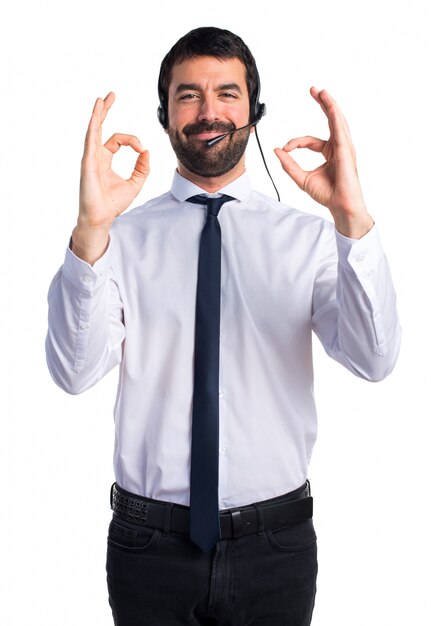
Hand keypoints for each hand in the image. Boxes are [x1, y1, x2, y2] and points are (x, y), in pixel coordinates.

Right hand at [73, 92, 149, 262]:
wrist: (102, 217)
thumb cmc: (113, 203)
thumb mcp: (136, 183)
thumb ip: (143, 167)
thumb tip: (147, 151)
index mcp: (105, 159)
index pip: (118, 140)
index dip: (132, 141)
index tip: (141, 149)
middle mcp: (96, 155)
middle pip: (100, 127)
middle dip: (105, 110)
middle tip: (111, 95)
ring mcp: (90, 158)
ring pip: (93, 130)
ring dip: (97, 114)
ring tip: (101, 99)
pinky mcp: (87, 163)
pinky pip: (90, 141)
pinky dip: (93, 128)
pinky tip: (95, 117)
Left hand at [274, 87, 373, 238]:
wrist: (340, 206)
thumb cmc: (327, 194)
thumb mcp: (302, 178)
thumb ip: (289, 164)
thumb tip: (277, 150)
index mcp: (330, 153)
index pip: (310, 141)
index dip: (295, 142)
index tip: (285, 148)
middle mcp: (339, 147)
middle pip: (331, 121)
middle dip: (323, 104)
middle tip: (314, 90)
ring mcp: (344, 147)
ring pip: (337, 120)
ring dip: (329, 104)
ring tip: (321, 91)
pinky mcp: (346, 149)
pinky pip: (340, 127)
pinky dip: (334, 114)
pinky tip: (329, 103)